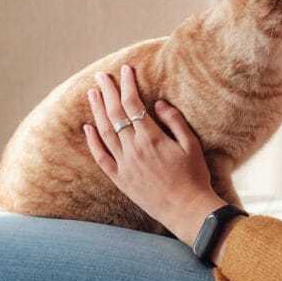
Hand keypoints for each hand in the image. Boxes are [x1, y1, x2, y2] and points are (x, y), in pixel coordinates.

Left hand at [83, 64, 223, 242]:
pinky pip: (101, 158)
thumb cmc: (194, 176)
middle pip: (115, 114)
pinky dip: (92, 142)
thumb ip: (174, 121)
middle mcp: (133, 149)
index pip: (133, 104)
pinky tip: (87, 128)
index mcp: (152, 138)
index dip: (127, 85)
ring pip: (105, 132)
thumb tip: (158, 103)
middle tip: (101, 76)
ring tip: (91, 94)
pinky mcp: (120, 179)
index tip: (125, 70)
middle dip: (107, 92)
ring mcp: (124, 165)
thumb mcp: (191, 144)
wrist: (187, 210)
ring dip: (97, 111)